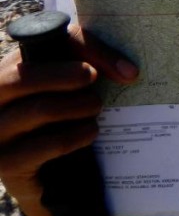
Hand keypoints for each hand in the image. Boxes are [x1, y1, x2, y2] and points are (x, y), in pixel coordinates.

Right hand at [0, 25, 137, 215]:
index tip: (122, 66)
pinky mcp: (6, 163)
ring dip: (80, 107)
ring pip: (41, 109)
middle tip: (96, 81)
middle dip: (69, 76)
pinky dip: (79, 135)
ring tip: (95, 108)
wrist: (46, 173)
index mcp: (8, 69)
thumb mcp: (72, 86)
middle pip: (24, 76)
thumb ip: (93, 65)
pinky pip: (50, 144)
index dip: (85, 48)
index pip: (42, 42)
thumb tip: (129, 72)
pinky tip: (90, 131)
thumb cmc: (61, 116)